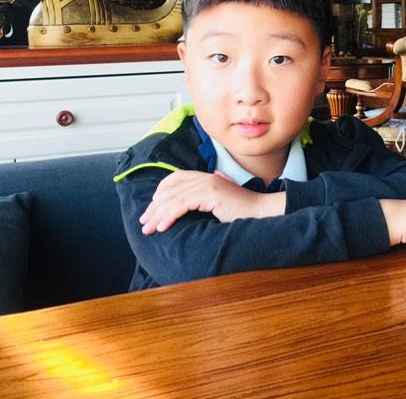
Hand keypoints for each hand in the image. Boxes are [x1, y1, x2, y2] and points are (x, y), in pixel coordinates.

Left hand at [139, 170, 284, 233]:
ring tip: (148, 228)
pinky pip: (182, 204)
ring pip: (174, 198)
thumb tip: (191, 207)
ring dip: (158, 214)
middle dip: (154, 207)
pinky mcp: (210, 194)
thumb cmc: (242, 212)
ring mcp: (208, 184)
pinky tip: (162, 227)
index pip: (177, 177)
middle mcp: (205, 177)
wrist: (261, 212)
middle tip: (144, 222)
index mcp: (207, 177)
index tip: (152, 205)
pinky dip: (169, 216)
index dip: (162, 190)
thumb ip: (206, 200)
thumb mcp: (220, 203)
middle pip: (171, 189)